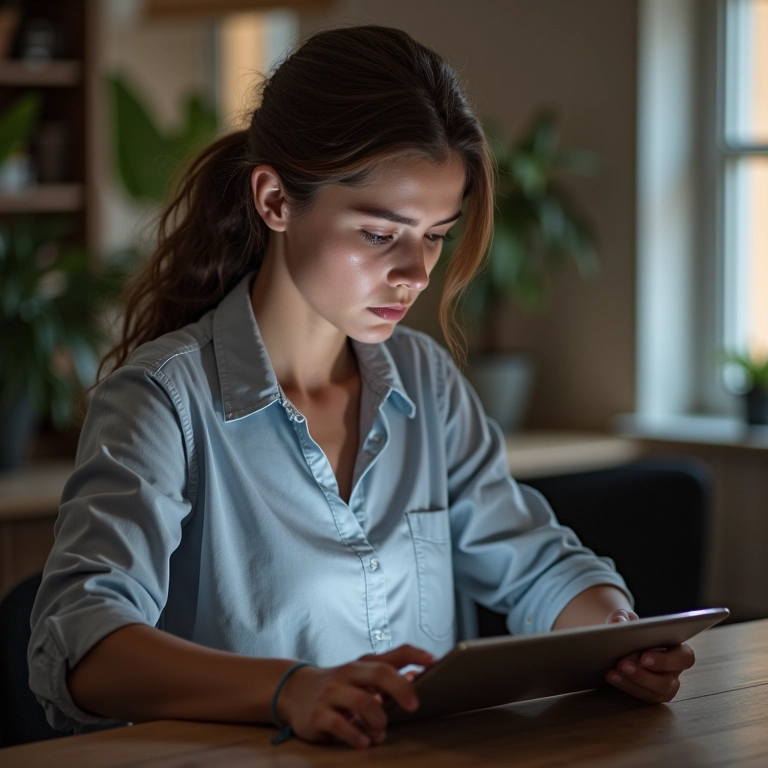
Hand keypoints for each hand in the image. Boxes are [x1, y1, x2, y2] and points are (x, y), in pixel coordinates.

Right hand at [276, 644, 433, 747]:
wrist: (293, 691)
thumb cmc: (338, 685)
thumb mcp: (361, 678)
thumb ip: (387, 677)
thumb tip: (417, 678)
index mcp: (363, 664)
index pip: (394, 653)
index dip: (416, 655)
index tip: (435, 661)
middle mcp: (348, 674)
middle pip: (379, 672)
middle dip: (400, 688)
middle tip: (414, 706)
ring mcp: (332, 693)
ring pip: (362, 701)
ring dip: (378, 720)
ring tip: (381, 733)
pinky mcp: (317, 714)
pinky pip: (339, 724)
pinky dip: (356, 735)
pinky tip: (364, 742)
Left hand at [604, 608, 695, 702]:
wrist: (619, 642)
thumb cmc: (630, 629)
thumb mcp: (626, 619)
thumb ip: (623, 617)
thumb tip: (619, 622)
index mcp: (678, 648)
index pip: (684, 657)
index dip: (666, 660)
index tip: (644, 657)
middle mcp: (675, 670)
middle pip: (667, 681)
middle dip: (644, 675)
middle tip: (623, 665)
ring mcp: (665, 685)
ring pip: (656, 692)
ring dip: (633, 681)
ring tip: (614, 671)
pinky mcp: (652, 695)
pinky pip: (642, 696)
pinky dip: (625, 686)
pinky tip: (611, 676)